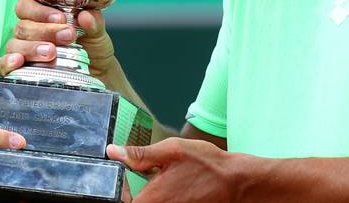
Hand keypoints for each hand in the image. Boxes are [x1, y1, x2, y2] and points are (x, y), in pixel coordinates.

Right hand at [0, 0, 117, 77]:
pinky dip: (7, 62)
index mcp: (42, 14)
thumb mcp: (97, 33)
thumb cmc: (92, 47)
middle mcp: (28, 31)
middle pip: (23, 26)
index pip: (28, 5)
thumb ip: (93, 22)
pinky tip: (18, 62)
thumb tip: (86, 15)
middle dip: (45, 31)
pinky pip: (1, 65)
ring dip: (32, 48)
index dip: (40, 11)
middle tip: (67, 36)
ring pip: (14, 44)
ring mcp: (20, 50)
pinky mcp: (16, 71)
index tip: (61, 18)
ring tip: (51, 53)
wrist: (97, 75)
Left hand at [107, 139, 240, 202]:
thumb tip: (114, 152)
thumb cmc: (206, 165)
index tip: (122, 178)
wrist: (235, 182)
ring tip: (158, 181)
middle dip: (132, 192)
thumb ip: (140, 154)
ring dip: (147, 194)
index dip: (118, 190)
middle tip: (142, 177)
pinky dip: (161, 198)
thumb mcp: (171, 150)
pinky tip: (169, 187)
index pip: (121, 201)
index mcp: (152, 198)